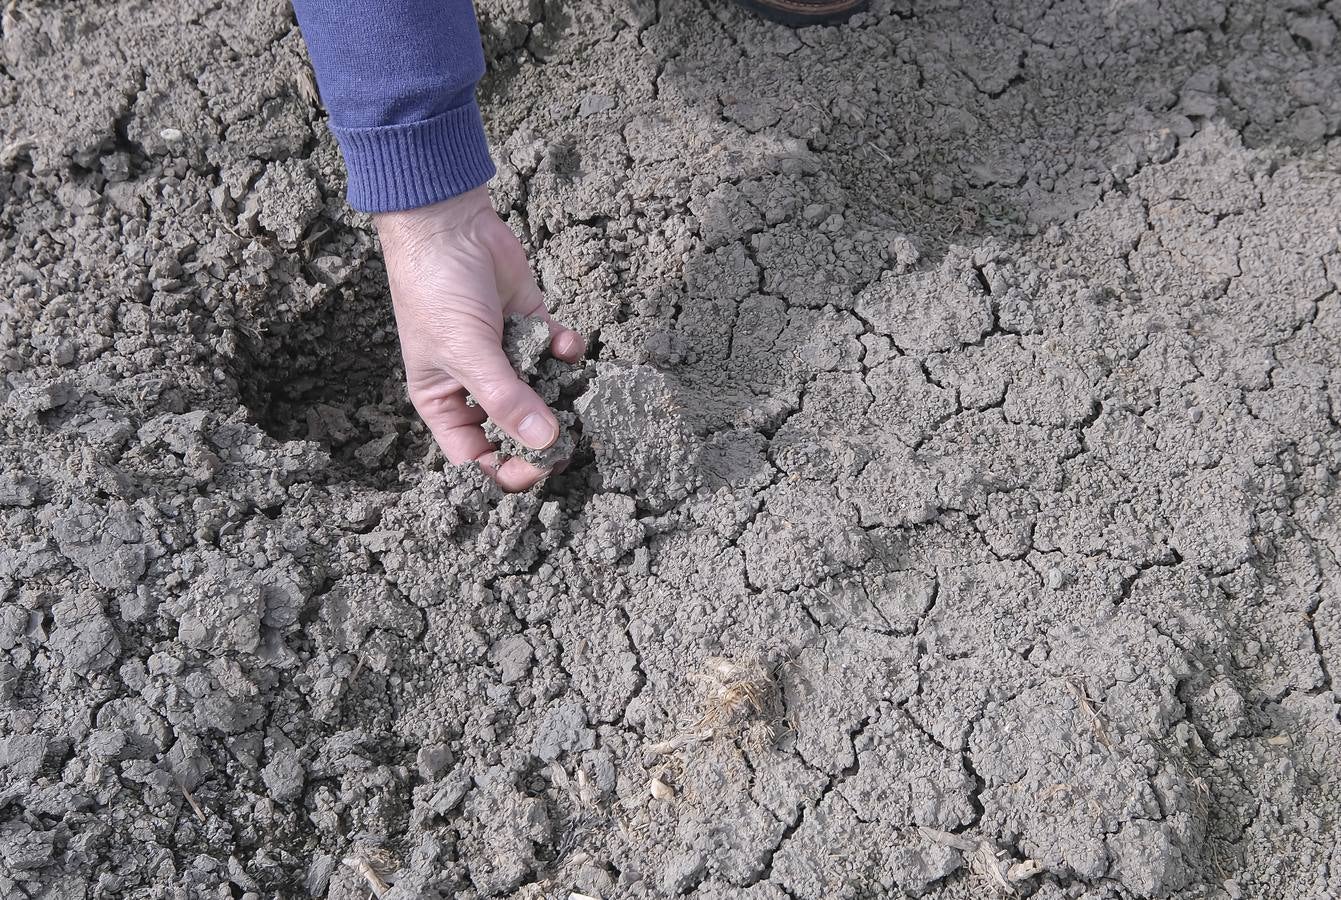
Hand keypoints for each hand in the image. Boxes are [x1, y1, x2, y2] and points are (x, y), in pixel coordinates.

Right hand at [374, 187, 583, 490]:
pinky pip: (557, 354)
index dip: (505, 472)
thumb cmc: (437, 290)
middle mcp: (475, 385)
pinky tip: (566, 341)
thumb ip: (507, 400)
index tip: (538, 472)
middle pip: (515, 432)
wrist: (450, 224)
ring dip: (561, 394)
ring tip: (575, 392)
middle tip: (571, 439)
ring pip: (543, 394)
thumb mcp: (467, 352)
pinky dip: (566, 351)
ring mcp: (506, 357)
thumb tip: (546, 444)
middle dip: (543, 437)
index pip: (475, 458)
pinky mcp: (531, 328)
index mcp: (444, 402)